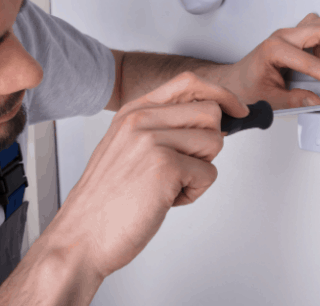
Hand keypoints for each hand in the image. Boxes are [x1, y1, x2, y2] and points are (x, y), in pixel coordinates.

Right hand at [40, 71, 248, 280]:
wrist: (82, 236)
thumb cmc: (107, 200)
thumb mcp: (127, 148)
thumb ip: (160, 127)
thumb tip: (210, 118)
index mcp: (133, 112)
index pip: (189, 83)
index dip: (220, 94)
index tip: (237, 109)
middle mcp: (141, 120)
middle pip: (210, 112)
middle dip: (209, 143)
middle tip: (184, 167)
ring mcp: (152, 140)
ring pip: (214, 142)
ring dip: (200, 170)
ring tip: (169, 186)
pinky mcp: (165, 166)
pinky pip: (209, 173)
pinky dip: (193, 193)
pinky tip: (166, 200)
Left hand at [218, 13, 319, 109]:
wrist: (232, 81)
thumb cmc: (244, 87)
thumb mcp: (269, 100)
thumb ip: (295, 101)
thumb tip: (316, 100)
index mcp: (274, 50)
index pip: (313, 63)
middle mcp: (282, 37)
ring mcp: (287, 35)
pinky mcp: (292, 38)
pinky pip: (316, 31)